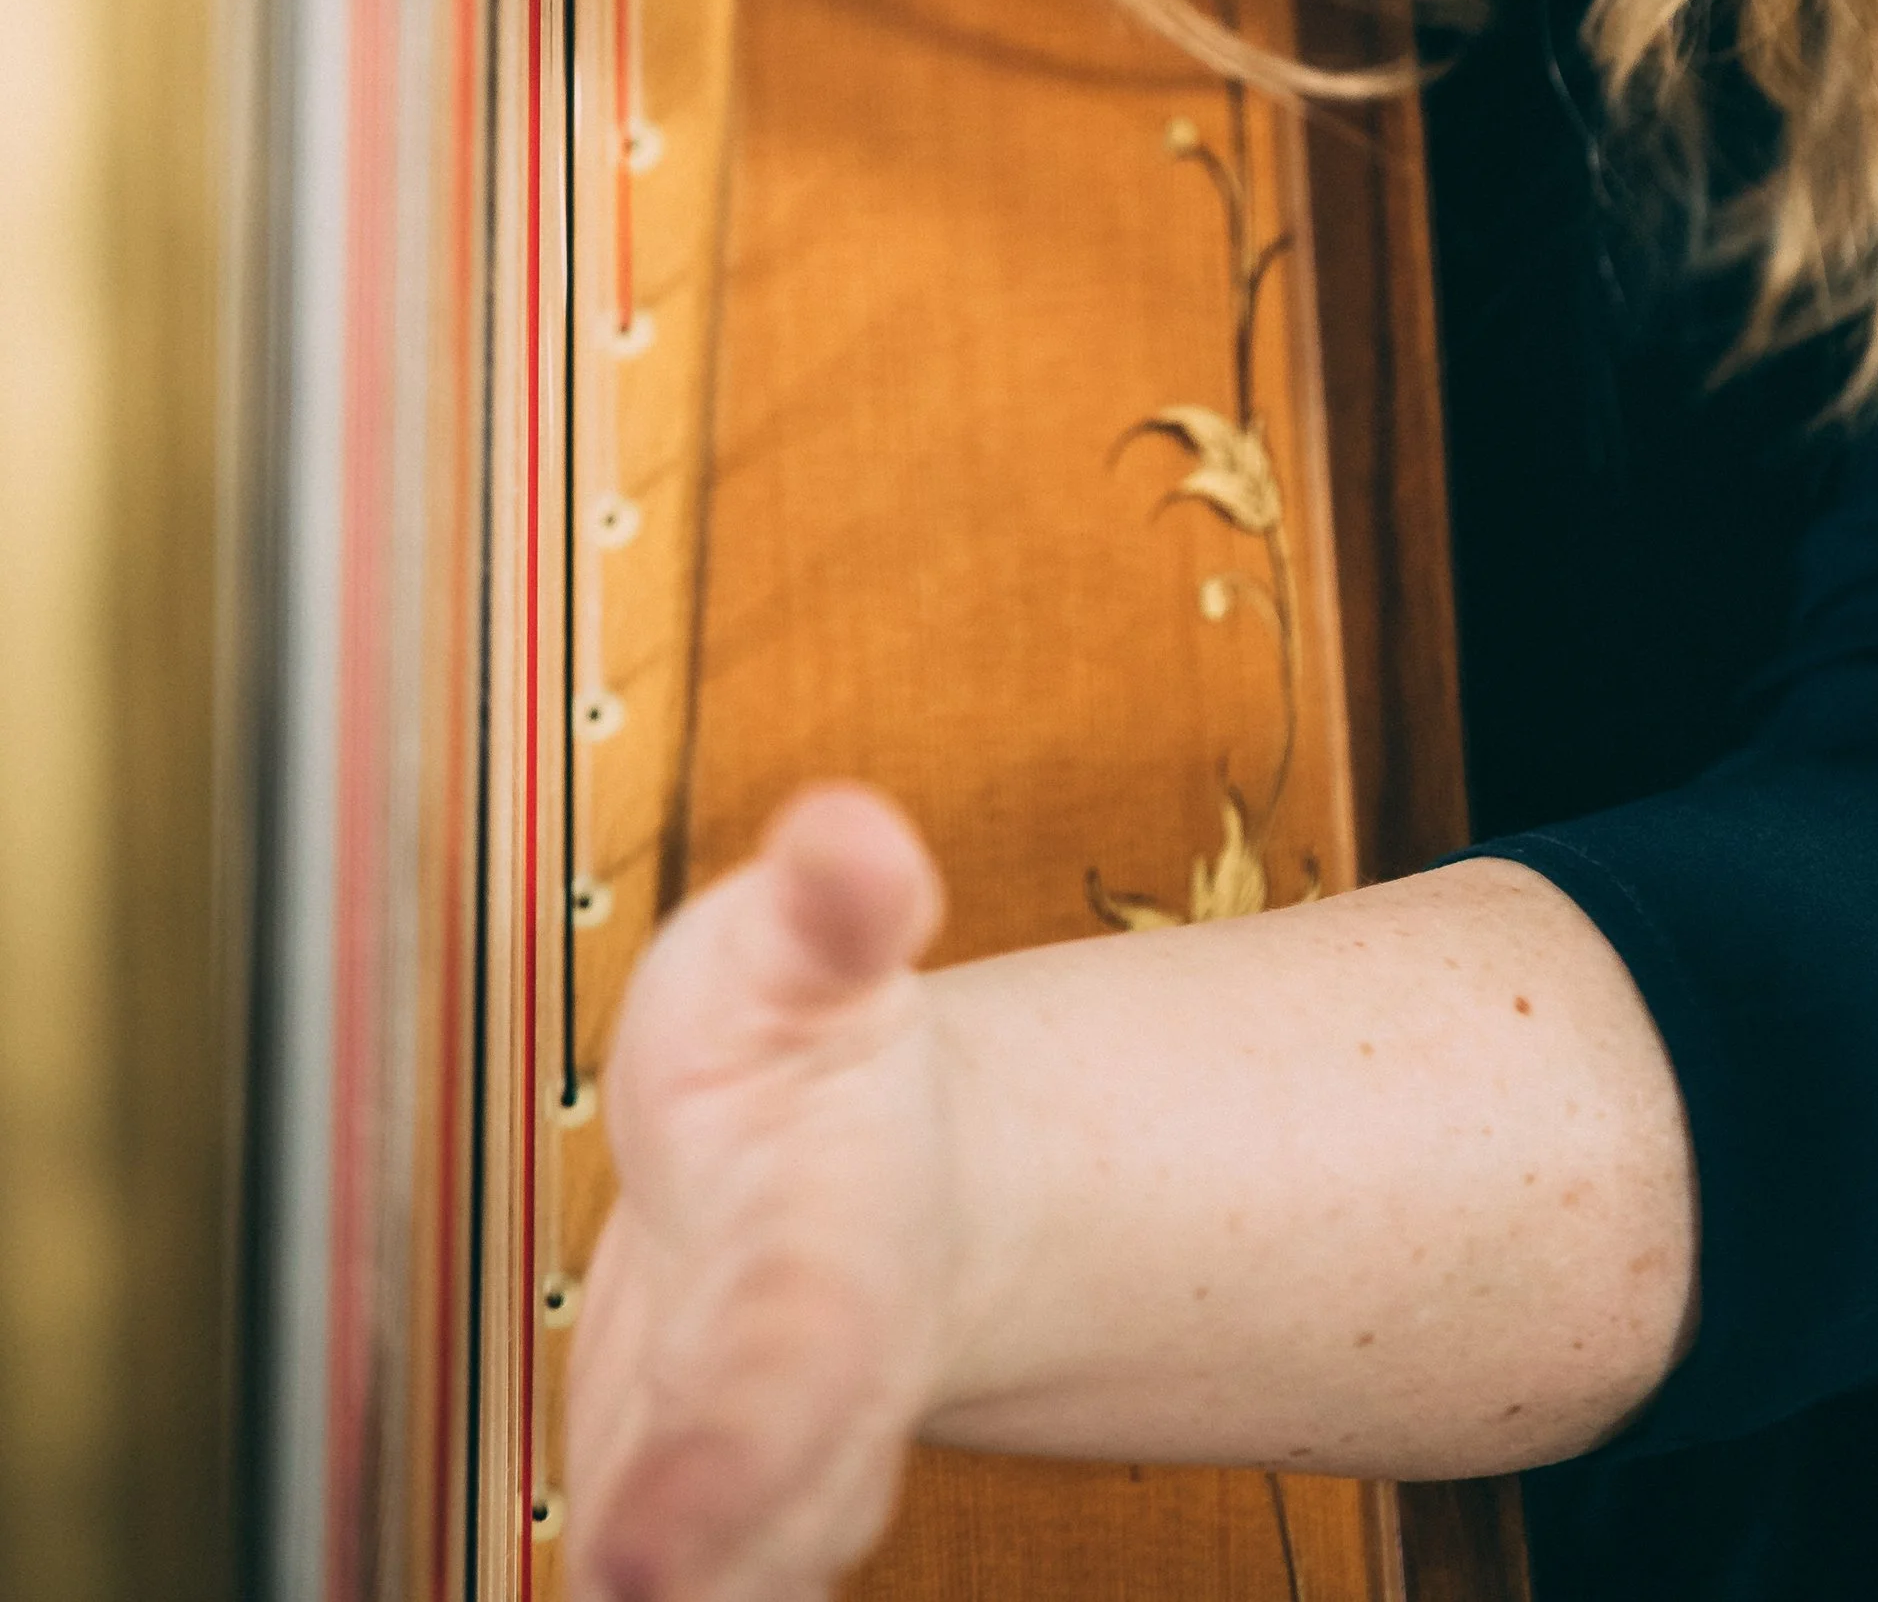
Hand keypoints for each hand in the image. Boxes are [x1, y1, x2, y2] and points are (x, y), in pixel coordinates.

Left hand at [567, 786, 956, 1601]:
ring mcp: (734, 1505)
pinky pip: (648, 1593)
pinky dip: (614, 1594)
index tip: (642, 1561)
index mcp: (835, 1280)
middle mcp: (797, 1426)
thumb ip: (829, 905)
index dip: (724, 1481)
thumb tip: (854, 836)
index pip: (787, 1387)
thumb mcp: (805, 954)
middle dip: (693, 1575)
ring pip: (724, 1586)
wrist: (852, 1181)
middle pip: (754, 1544)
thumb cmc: (808, 1058)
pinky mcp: (665, 1540)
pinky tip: (539, 1600)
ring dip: (660, 1601)